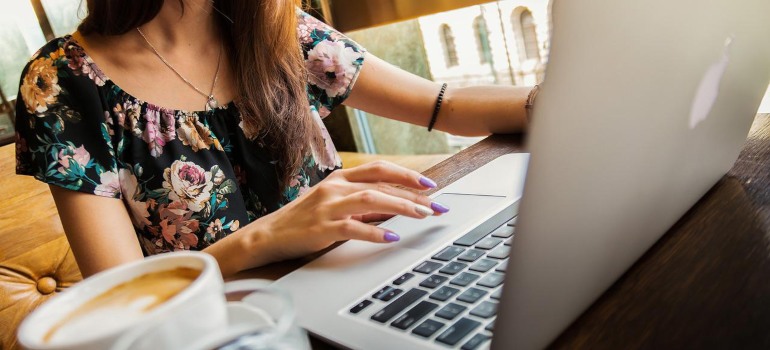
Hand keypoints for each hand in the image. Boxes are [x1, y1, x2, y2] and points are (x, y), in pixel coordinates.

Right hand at [251, 161, 449, 262]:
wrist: (269, 235)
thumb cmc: (304, 220)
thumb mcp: (334, 204)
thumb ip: (362, 202)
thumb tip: (396, 206)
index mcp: (340, 178)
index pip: (379, 169)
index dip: (407, 175)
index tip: (430, 185)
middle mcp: (335, 187)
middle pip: (381, 184)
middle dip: (413, 194)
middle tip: (436, 206)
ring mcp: (328, 207)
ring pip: (371, 199)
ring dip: (401, 207)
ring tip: (422, 216)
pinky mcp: (321, 228)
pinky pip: (353, 227)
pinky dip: (375, 231)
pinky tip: (391, 237)